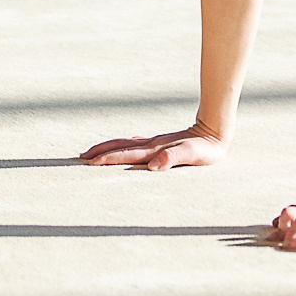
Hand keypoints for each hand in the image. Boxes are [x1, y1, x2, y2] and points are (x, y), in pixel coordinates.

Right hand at [79, 121, 225, 168]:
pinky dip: (121, 146)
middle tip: (80, 158)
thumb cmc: (207, 148)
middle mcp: (151, 144)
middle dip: (100, 152)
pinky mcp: (159, 142)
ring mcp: (154, 141)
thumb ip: (174, 158)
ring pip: (125, 143)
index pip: (126, 154)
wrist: (215, 130)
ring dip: (107, 148)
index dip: (108, 158)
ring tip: (91, 153)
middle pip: (120, 146)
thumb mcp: (194, 155)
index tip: (90, 163)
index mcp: (155, 148)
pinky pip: (133, 144)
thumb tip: (153, 165)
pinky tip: (121, 149)